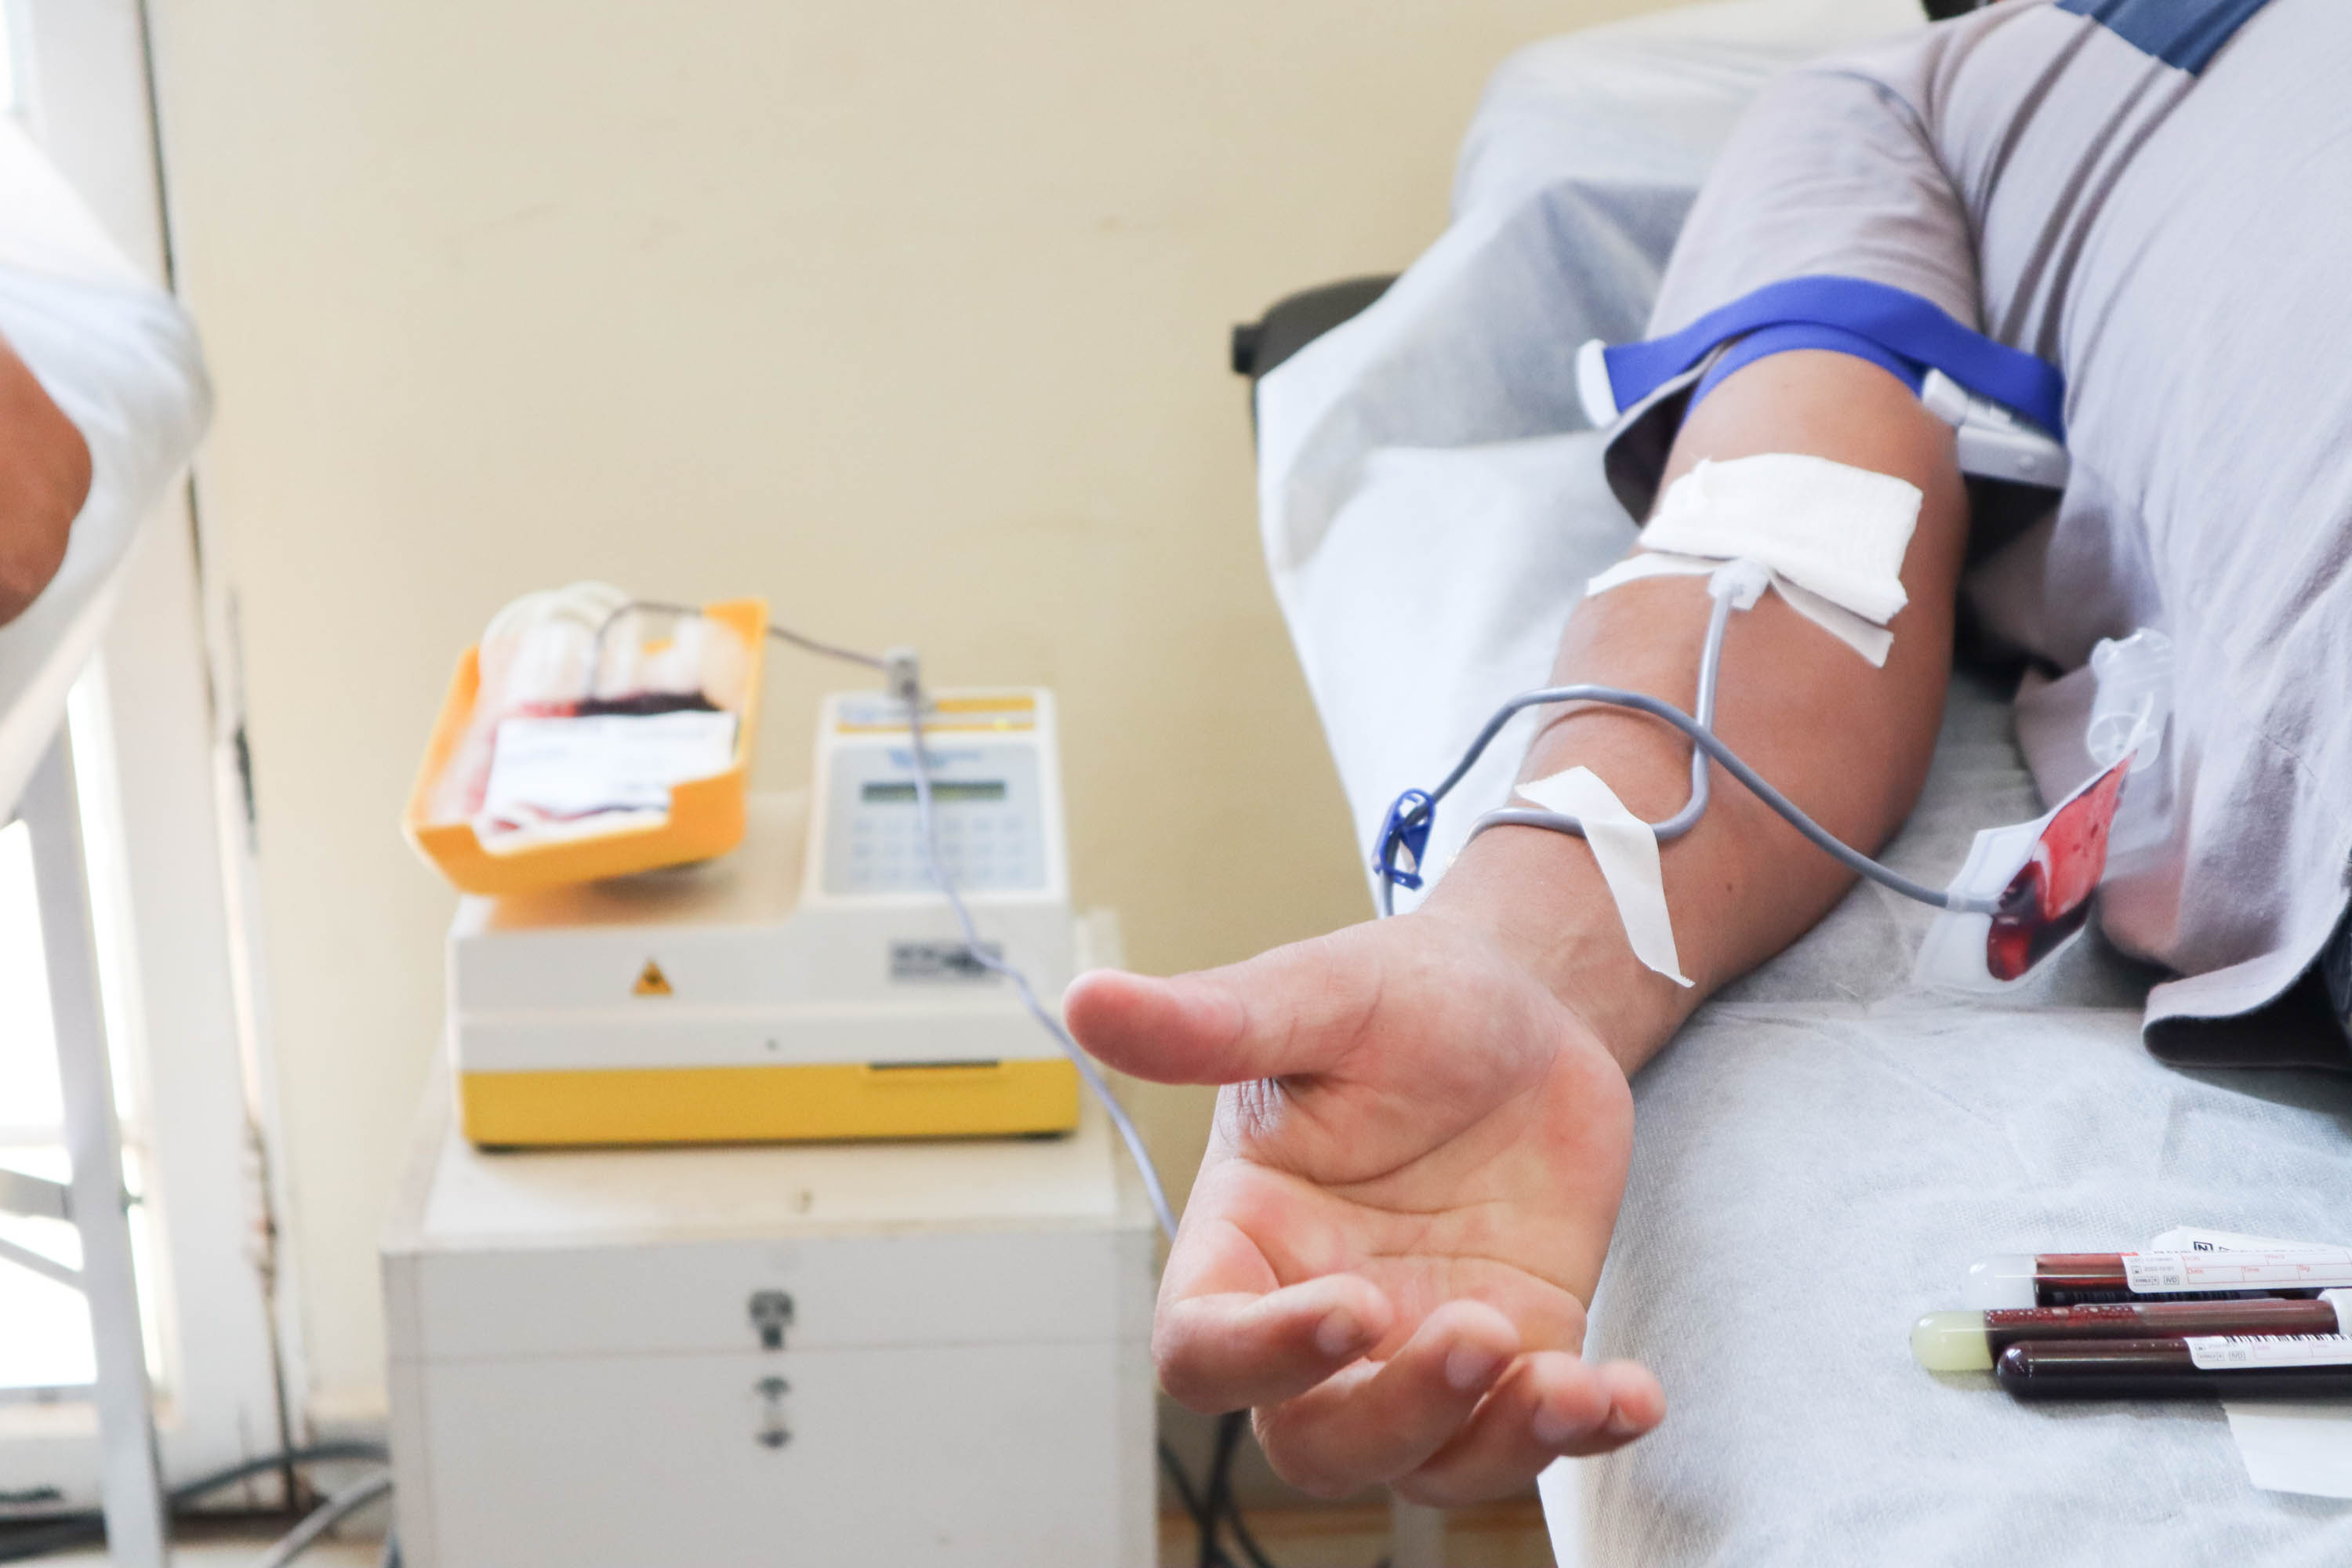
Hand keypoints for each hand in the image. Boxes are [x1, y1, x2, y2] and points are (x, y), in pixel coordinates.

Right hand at [1064, 908, 1662, 1503]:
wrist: (1528, 1004)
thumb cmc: (1401, 997)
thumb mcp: (1317, 998)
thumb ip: (1208, 1022)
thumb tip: (1086, 999)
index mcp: (1246, 1240)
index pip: (1205, 1348)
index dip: (1262, 1355)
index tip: (1352, 1302)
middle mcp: (1323, 1312)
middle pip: (1315, 1444)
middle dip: (1395, 1417)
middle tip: (1478, 1330)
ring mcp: (1420, 1345)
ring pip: (1423, 1464)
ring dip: (1493, 1446)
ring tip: (1570, 1382)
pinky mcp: (1520, 1350)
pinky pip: (1538, 1433)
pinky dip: (1584, 1433)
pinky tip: (1632, 1395)